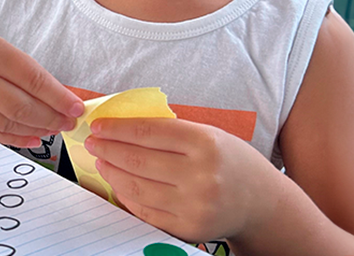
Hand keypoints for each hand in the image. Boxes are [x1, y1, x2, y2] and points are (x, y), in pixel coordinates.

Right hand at [0, 16, 83, 147]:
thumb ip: (20, 67)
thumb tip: (59, 93)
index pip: (33, 79)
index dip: (59, 97)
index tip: (77, 106)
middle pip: (23, 106)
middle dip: (53, 117)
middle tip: (70, 121)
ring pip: (8, 123)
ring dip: (38, 129)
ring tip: (55, 128)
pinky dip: (16, 138)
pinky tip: (33, 137)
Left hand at [85, 117, 278, 243]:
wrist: (260, 201)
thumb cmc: (229, 160)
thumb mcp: (207, 134)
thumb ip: (170, 130)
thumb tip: (121, 125)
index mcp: (205, 143)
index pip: (148, 132)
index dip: (117, 128)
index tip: (98, 125)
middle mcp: (201, 175)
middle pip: (138, 160)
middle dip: (108, 150)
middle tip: (93, 143)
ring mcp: (195, 205)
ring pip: (137, 188)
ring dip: (112, 173)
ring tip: (102, 161)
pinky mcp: (189, 228)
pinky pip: (146, 212)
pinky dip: (127, 197)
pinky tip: (118, 184)